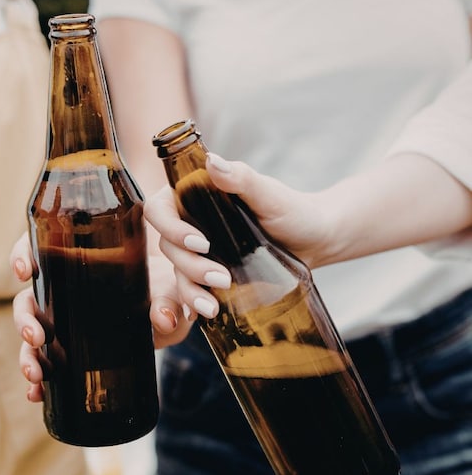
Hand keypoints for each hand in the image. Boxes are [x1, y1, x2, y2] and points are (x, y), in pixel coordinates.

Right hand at [9, 232, 193, 402]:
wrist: (184, 307)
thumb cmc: (173, 284)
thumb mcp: (173, 288)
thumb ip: (170, 299)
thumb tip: (161, 318)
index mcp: (83, 257)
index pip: (40, 247)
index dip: (23, 255)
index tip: (25, 272)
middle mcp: (67, 287)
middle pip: (29, 297)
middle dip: (25, 319)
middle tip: (36, 337)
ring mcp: (67, 318)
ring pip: (32, 332)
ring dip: (26, 354)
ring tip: (35, 374)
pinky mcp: (74, 347)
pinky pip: (47, 360)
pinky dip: (38, 379)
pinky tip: (37, 393)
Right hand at [143, 154, 329, 315]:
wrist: (315, 241)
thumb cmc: (294, 211)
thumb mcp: (270, 194)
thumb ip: (241, 178)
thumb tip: (212, 162)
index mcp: (196, 197)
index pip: (160, 209)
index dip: (170, 227)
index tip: (200, 243)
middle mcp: (192, 223)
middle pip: (167, 245)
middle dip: (190, 266)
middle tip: (222, 278)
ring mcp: (199, 252)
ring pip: (177, 271)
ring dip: (191, 289)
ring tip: (213, 305)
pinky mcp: (209, 275)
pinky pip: (191, 289)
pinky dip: (194, 302)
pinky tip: (203, 313)